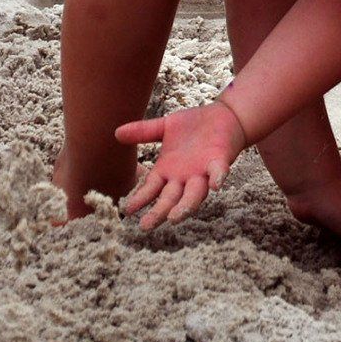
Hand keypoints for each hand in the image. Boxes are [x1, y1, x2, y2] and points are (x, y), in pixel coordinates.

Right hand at [114, 100, 248, 230]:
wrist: (224, 115)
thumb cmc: (194, 125)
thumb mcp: (165, 127)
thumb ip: (143, 132)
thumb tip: (116, 132)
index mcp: (167, 170)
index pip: (151, 189)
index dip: (140, 198)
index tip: (127, 210)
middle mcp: (184, 177)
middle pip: (170, 199)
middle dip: (158, 212)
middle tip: (146, 226)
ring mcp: (202, 172)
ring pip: (193, 195)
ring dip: (185, 206)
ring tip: (175, 218)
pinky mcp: (219, 161)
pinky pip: (218, 173)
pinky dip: (218, 178)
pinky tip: (216, 185)